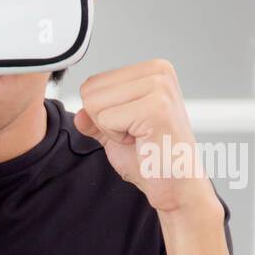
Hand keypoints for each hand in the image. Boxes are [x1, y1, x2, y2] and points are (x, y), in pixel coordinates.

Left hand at [73, 59, 216, 213]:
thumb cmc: (151, 158)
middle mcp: (158, 71)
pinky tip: (141, 141)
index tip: (132, 126)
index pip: (92, 82)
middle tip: (135, 134)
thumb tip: (80, 114)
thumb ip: (95, 119)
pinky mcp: (156, 107)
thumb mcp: (115, 132)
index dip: (102, 113)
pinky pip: (105, 119)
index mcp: (151, 70)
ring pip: (94, 104)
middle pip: (90, 90)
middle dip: (104, 120)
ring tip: (139, 136)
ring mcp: (159, 87)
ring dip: (111, 129)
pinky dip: (117, 138)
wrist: (174, 184)